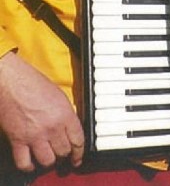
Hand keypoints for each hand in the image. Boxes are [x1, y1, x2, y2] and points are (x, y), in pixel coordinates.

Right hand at [0, 52, 83, 172]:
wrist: (12, 82)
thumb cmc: (34, 85)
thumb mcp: (59, 97)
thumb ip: (66, 114)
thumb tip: (70, 129)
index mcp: (65, 115)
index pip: (79, 140)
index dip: (80, 152)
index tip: (78, 158)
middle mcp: (52, 127)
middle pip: (64, 152)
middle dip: (64, 155)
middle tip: (61, 155)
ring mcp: (34, 135)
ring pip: (48, 160)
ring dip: (49, 161)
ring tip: (48, 158)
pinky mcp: (17, 140)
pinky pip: (24, 162)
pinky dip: (29, 166)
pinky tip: (31, 163)